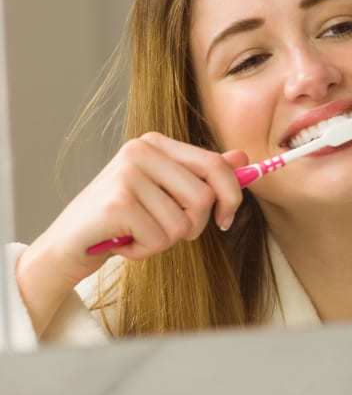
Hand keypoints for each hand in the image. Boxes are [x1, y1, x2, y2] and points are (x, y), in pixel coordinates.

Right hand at [16, 133, 246, 336]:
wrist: (66, 246)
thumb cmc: (121, 220)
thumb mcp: (164, 193)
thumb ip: (201, 175)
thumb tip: (242, 158)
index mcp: (155, 143)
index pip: (215, 165)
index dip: (231, 196)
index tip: (227, 219)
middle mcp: (141, 151)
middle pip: (203, 197)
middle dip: (193, 226)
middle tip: (166, 231)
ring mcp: (127, 174)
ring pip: (183, 223)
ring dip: (165, 241)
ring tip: (137, 234)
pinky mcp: (117, 203)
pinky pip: (160, 239)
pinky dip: (146, 251)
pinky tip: (123, 243)